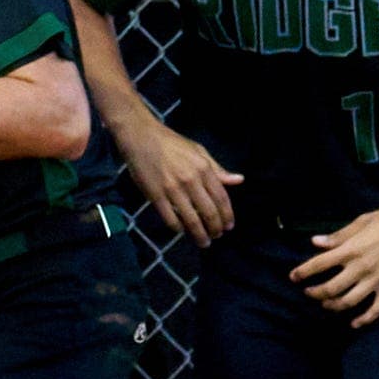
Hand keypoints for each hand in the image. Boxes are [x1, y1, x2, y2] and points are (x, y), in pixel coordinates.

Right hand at [122, 118, 242, 246]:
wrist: (140, 136)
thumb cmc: (171, 143)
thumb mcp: (198, 151)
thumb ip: (218, 168)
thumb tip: (238, 180)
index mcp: (204, 169)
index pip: (221, 198)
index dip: (227, 216)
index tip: (228, 227)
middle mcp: (191, 181)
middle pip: (208, 212)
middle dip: (215, 229)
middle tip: (216, 236)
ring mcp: (172, 189)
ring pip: (191, 219)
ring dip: (199, 234)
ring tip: (203, 242)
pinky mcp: (155, 195)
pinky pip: (170, 218)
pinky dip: (178, 228)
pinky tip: (181, 231)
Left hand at [291, 200, 378, 326]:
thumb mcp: (361, 222)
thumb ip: (338, 236)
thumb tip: (315, 242)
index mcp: (350, 249)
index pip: (318, 264)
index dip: (302, 272)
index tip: (293, 278)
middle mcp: (361, 266)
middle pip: (331, 288)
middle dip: (315, 293)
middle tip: (309, 293)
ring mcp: (377, 278)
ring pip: (350, 301)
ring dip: (334, 306)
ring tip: (326, 304)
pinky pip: (377, 308)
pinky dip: (365, 319)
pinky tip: (355, 323)